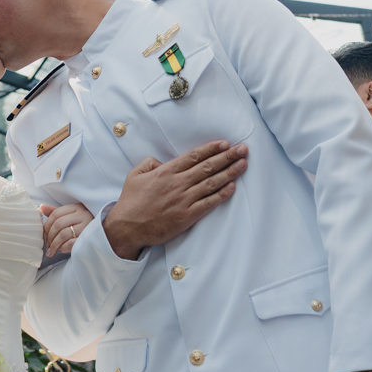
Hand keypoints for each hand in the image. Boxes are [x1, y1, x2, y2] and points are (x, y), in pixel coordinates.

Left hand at [41, 201, 93, 256]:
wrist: (104, 232)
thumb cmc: (83, 223)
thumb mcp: (71, 214)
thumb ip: (56, 212)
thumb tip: (41, 207)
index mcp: (76, 208)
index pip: (56, 214)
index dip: (47, 225)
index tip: (44, 234)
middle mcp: (82, 215)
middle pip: (58, 224)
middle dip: (50, 236)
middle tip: (47, 244)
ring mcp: (86, 227)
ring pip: (63, 234)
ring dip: (54, 244)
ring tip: (52, 250)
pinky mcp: (88, 239)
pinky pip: (71, 244)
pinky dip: (63, 248)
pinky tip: (61, 250)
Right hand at [103, 141, 247, 259]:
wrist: (127, 228)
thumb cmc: (131, 202)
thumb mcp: (135, 175)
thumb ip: (150, 163)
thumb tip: (162, 160)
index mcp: (166, 172)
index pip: (194, 156)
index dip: (211, 149)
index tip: (225, 144)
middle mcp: (178, 183)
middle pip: (208, 166)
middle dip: (227, 156)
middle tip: (242, 149)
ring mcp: (184, 200)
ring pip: (212, 183)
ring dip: (230, 172)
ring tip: (243, 164)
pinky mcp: (187, 216)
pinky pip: (209, 203)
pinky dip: (222, 194)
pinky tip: (233, 186)